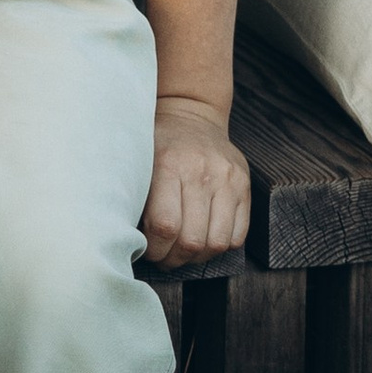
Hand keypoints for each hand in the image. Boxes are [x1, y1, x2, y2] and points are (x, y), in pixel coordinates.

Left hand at [143, 96, 250, 266]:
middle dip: (174, 259)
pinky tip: (203, 238)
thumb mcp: (138, 161)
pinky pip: (237, 235)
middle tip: (164, 257)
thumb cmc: (156, 144)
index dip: (155, 249)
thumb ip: (136, 198)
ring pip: (217, 242)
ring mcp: (227, 178)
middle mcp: (201, 171)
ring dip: (198, 257)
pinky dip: (220, 246)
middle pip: (191, 240)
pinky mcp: (244, 185)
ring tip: (184, 251)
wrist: (190, 113)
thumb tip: (127, 241)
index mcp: (169, 164)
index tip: (147, 250)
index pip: (164, 226)